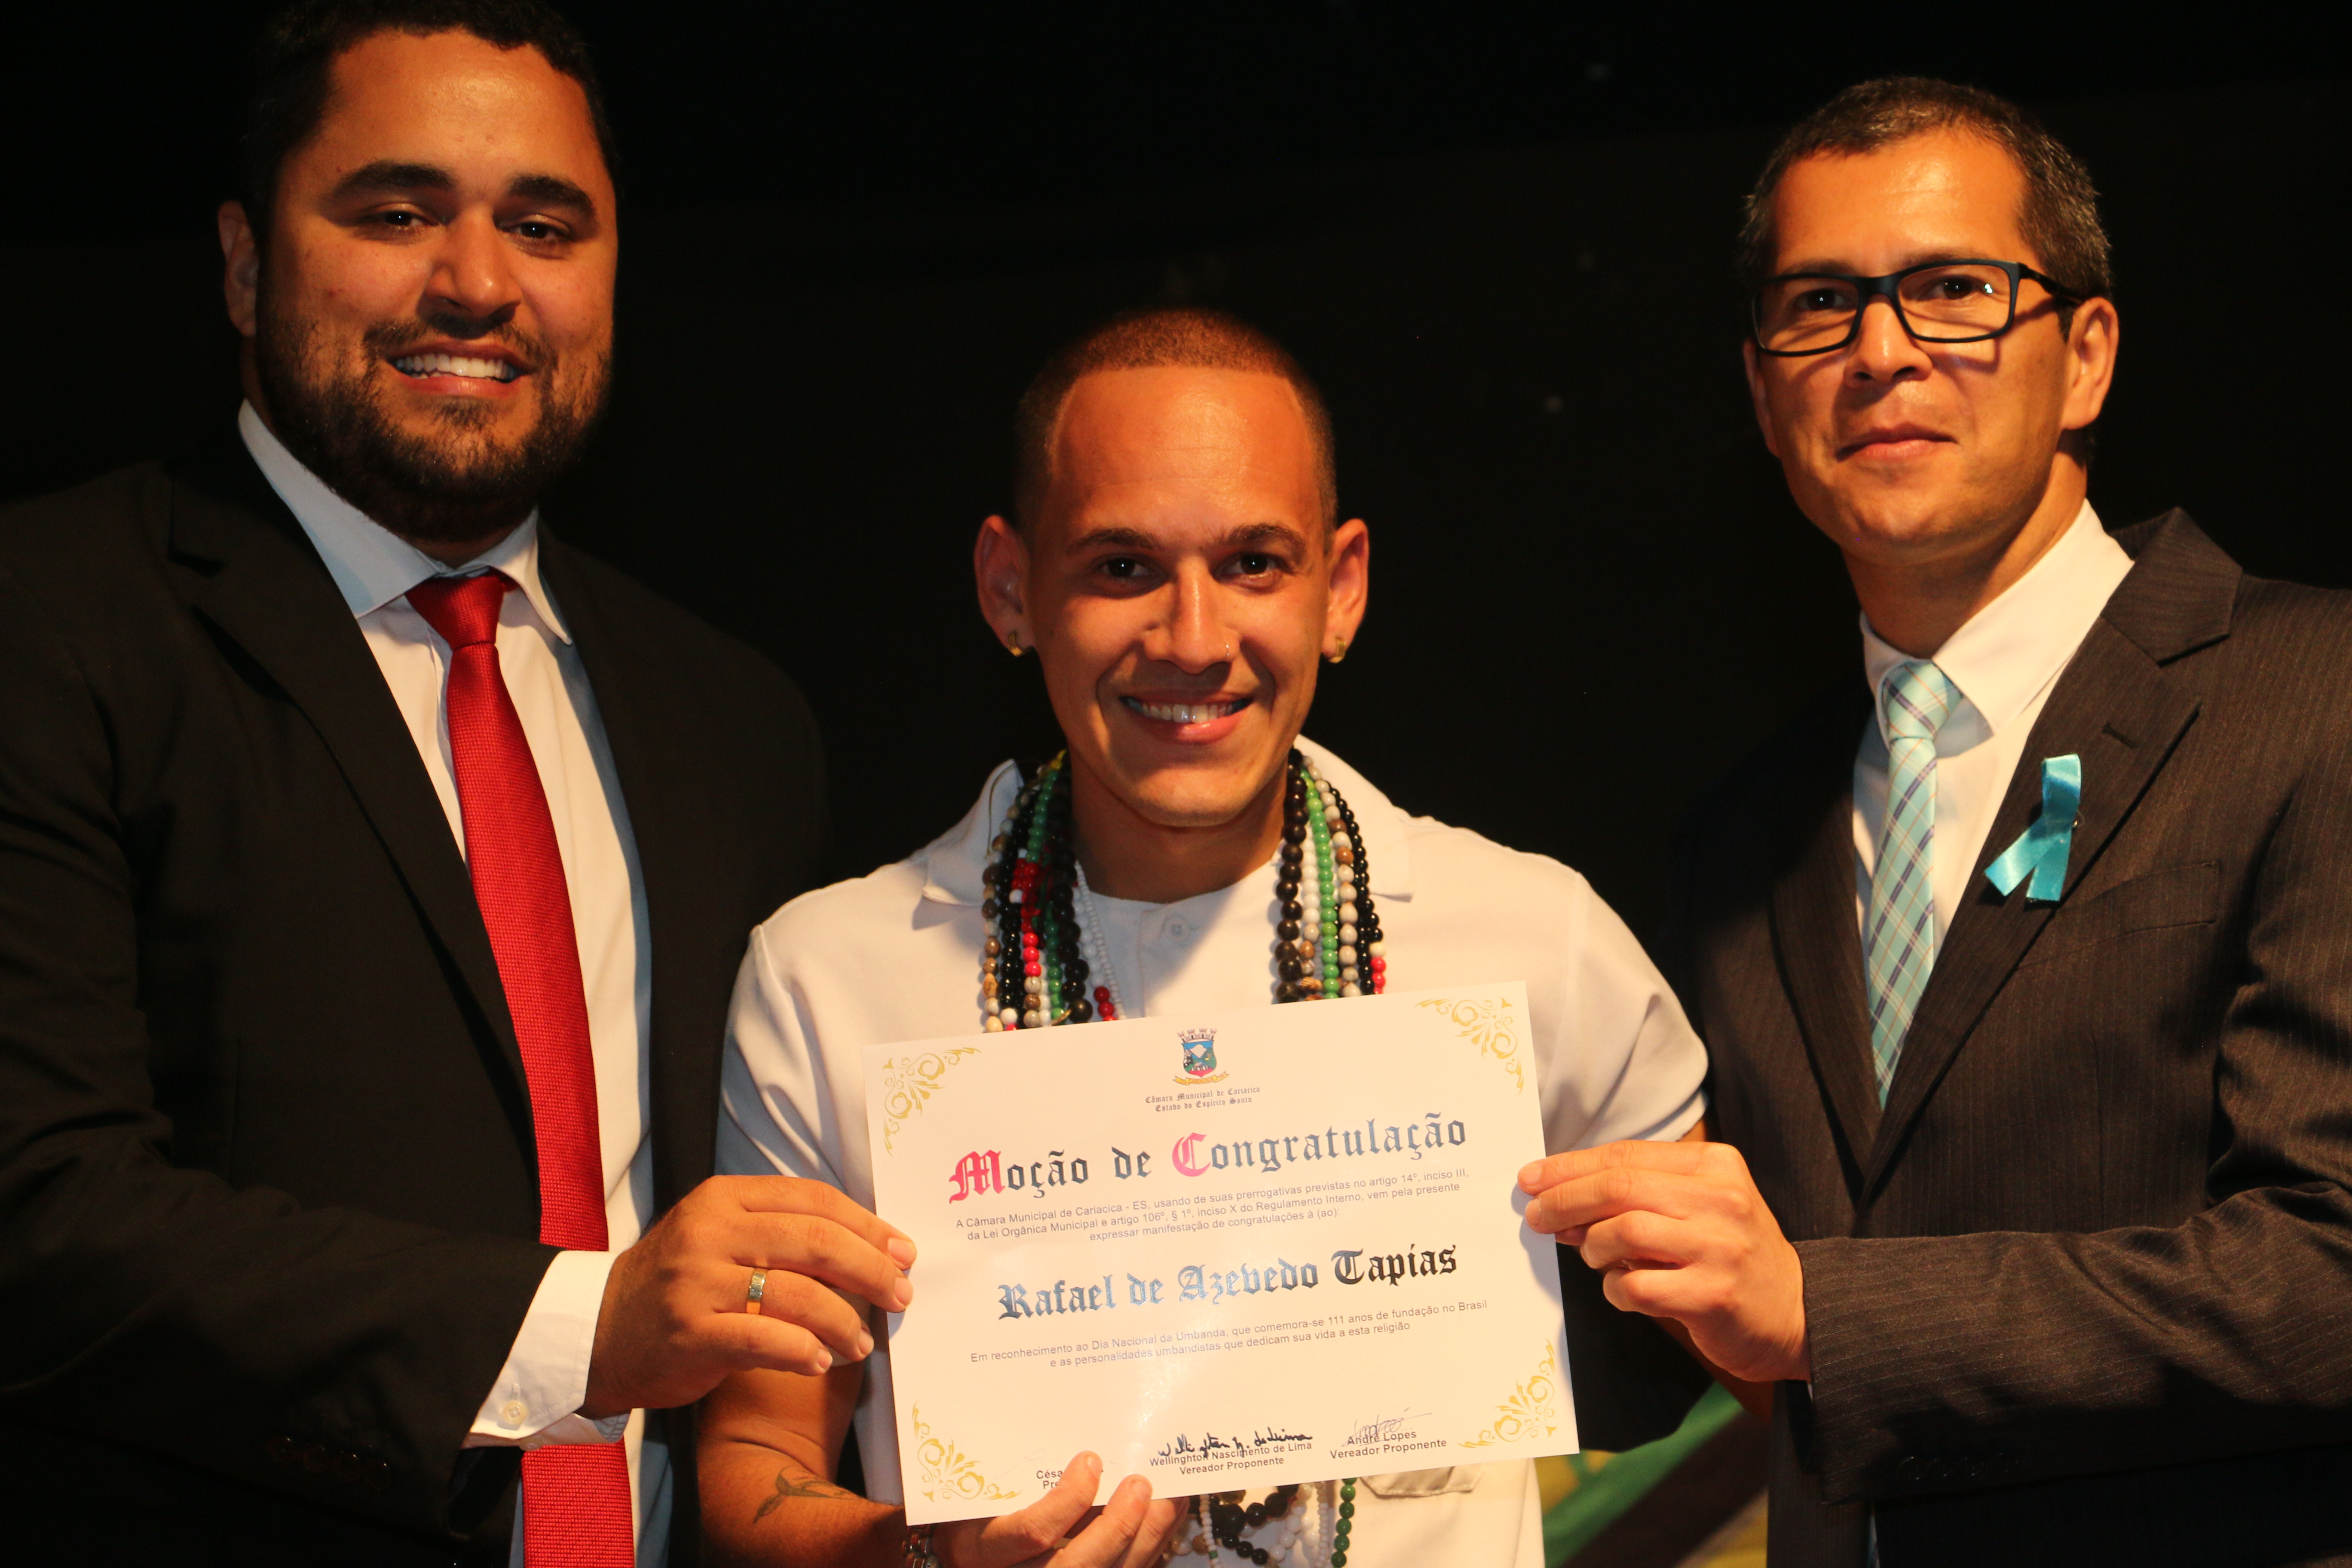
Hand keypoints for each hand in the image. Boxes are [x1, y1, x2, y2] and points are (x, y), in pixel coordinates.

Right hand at [582, 1175, 915, 1416]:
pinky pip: (763, 1339)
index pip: (813, 1199)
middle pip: (815, 1241)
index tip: (903, 1250)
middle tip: (901, 1294)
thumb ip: (781, 1232)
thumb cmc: (680, 1284)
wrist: (602, 1331)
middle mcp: (710, 1232)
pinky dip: (802, 1351)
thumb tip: (869, 1245)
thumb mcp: (721, 1236)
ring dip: (844, 1320)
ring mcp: (696, 1282)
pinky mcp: (690, 1332)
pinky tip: (822, 1361)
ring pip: (796, 1293)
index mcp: (725, 1199)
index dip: (867, 1225)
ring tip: (863, 1342)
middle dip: (870, 1269)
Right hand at [935, 1453, 1181, 1567]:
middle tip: (1139, 1484)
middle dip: (1116, 1527)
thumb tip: (1070, 1432)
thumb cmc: (968, 1509)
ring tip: (1169, 1499)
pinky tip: (1165, 1519)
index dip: (1067, 1501)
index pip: (1031, 1533)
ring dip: (1145, 1539)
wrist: (963, 1553)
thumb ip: (1008, 1467)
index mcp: (981, 1547)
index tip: (1090, 1460)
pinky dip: (1149, 1548)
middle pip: (1075, 1567)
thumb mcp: (975, 1488)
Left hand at [1521, 1139, 1809, 1383]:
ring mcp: (1719, 1247)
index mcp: (1715, 1166)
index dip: (1570, 1167)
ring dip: (1593, 1248)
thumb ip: (1638, 1197)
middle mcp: (1721, 1199)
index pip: (1626, 1155)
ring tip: (1595, 1258)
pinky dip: (1617, 1290)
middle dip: (1565, 1201)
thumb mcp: (1696, 1208)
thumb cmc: (1731, 1256)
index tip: (1532, 1178)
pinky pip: (1637, 1287)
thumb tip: (1560, 1199)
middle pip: (1618, 1187)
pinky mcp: (1712, 1295)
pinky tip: (1625, 1292)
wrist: (1796, 1313)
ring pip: (1623, 1232)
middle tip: (1536, 1216)